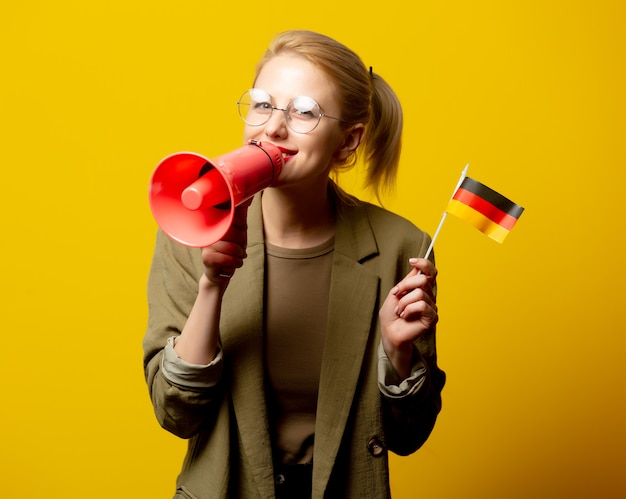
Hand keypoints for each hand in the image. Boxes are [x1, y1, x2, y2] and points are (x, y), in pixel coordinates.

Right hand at [200, 202, 250, 285]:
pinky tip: (235, 263)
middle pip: (233, 233)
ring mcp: (205, 244)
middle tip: (239, 250)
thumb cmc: (228, 252)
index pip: (232, 219)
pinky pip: (227, 258)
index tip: (240, 236)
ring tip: (238, 257)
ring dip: (240, 255)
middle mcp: (208, 231)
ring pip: (232, 247)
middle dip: (241, 244)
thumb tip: (247, 197)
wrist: (219, 274)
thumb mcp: (238, 234)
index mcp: (214, 223)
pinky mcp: (206, 257)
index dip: (240, 231)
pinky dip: (236, 262)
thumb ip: (240, 218)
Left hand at [379, 258, 437, 377]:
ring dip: (404, 302)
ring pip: (419, 293)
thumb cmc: (391, 314)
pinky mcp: (432, 318)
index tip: (412, 261)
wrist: (389, 332)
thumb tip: (417, 268)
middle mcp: (429, 296)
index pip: (430, 272)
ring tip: (399, 311)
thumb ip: (407, 281)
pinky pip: (421, 305)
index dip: (424, 264)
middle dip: (405, 285)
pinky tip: (405, 316)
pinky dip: (408, 309)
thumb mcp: (395, 293)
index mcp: (421, 288)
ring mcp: (431, 307)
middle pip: (423, 280)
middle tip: (396, 294)